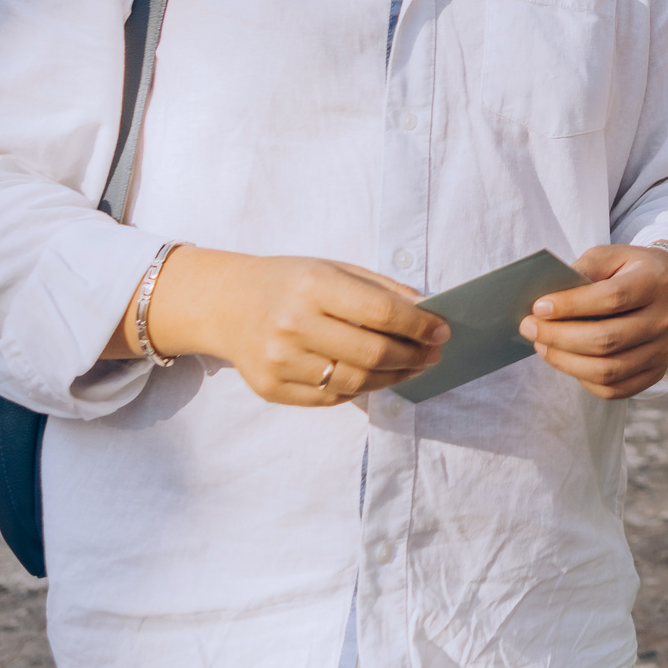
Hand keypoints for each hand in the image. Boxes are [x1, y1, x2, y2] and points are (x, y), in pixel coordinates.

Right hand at [145, 249, 449, 407]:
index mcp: (311, 286)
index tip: (442, 331)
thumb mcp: (334, 268)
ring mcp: (278, 361)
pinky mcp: (271, 389)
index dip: (418, 325)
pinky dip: (361, 389)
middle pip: (372, 353)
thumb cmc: (290, 282)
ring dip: (393, 377)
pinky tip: (376, 376)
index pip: (379, 312)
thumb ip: (381, 289)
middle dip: (413, 356)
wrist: (226, 304)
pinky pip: (331, 398)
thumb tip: (428, 313)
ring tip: (412, 367)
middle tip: (433, 354)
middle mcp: (292, 325)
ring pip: (355, 382)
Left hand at [521, 245, 667, 399]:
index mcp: (654, 283)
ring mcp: (661, 351)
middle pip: (607, 340)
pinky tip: (566, 360)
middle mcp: (663, 320)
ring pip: (607, 370)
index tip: (539, 307)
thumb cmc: (630, 270)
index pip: (612, 299)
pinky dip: (582, 379)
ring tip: (541, 345)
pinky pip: (613, 389)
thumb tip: (550, 299)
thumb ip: (583, 270)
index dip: (572, 305)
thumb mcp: (610, 256)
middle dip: (559, 337)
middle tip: (529, 328)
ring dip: (565, 361)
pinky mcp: (654, 372)